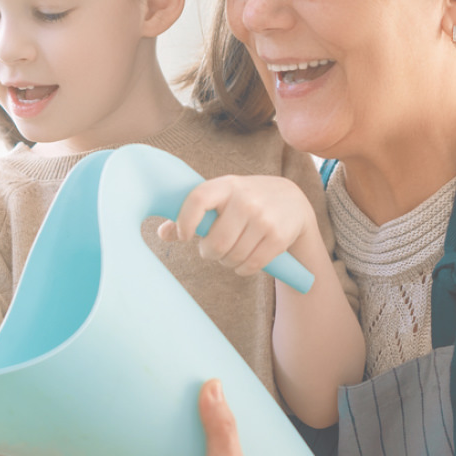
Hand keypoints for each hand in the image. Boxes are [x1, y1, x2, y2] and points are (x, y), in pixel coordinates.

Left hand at [158, 175, 317, 277]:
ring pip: (232, 257)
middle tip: (212, 250)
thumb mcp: (221, 198)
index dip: (185, 221)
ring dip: (227, 262)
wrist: (292, 201)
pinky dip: (242, 269)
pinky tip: (243, 261)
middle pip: (216, 242)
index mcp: (226, 185)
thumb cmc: (245, 201)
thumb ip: (192, 213)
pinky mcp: (278, 237)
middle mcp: (246, 199)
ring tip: (231, 252)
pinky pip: (251, 265)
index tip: (184, 236)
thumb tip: (163, 233)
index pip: (198, 199)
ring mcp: (264, 218)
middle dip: (210, 253)